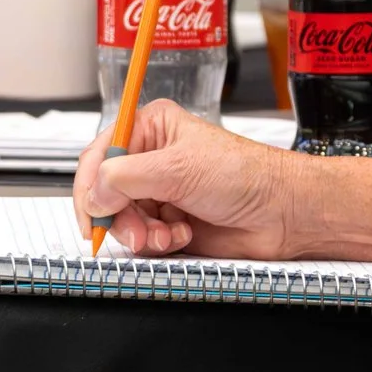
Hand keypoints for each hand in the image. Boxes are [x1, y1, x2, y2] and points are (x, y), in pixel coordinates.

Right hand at [72, 99, 371, 265]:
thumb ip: (125, 177)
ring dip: (141, 233)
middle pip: (105, 193)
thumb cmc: (245, 176)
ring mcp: (161, 192)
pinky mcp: (171, 221)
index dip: (89, 186)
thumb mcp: (178, 168)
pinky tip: (182, 235)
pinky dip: (158, 242)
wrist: (282, 213)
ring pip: (123, 219)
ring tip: (167, 235)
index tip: (91, 212)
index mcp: (151, 128)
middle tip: (136, 232)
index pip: (99, 154)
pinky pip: (143, 238)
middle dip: (118, 217)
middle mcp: (152, 158)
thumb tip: (92, 192)